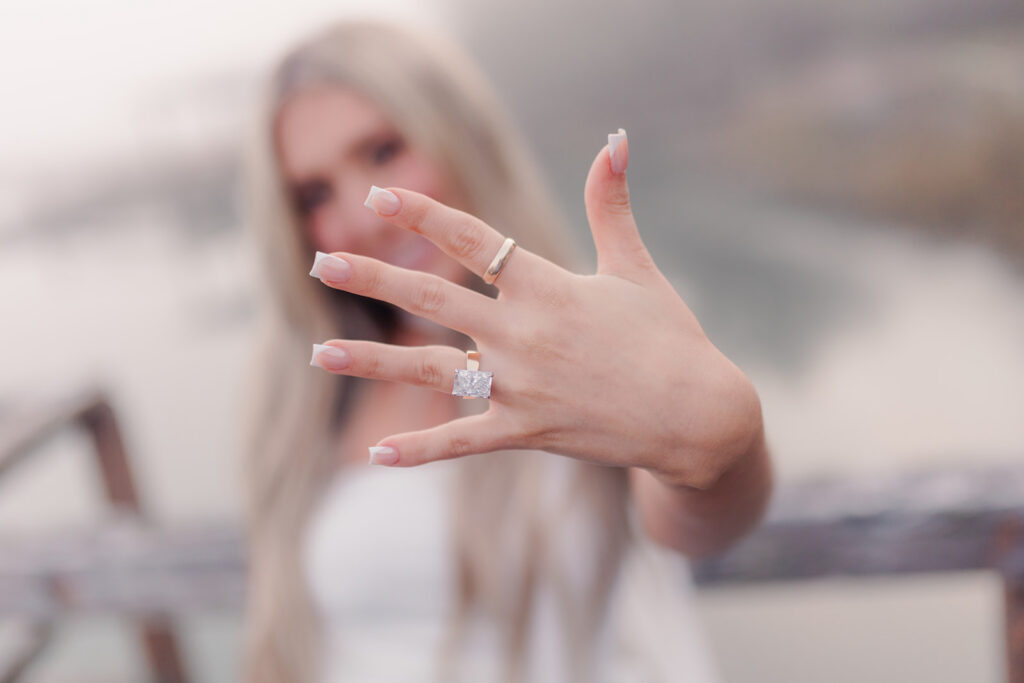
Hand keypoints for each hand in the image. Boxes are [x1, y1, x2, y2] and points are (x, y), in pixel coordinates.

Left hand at [309, 130, 762, 489]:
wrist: (698, 415)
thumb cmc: (669, 336)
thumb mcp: (636, 266)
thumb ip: (611, 204)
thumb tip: (616, 138)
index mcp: (547, 286)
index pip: (470, 240)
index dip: (422, 215)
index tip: (378, 197)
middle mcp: (523, 333)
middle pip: (431, 297)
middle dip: (372, 277)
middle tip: (321, 262)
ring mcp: (520, 386)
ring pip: (429, 369)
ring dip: (372, 359)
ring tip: (319, 351)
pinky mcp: (526, 431)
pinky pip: (462, 442)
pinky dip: (421, 449)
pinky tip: (376, 453)